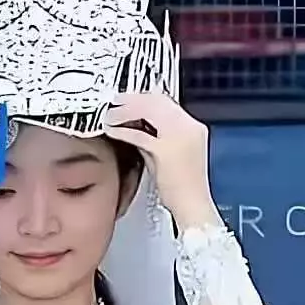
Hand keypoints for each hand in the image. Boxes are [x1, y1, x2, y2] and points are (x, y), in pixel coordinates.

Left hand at [101, 92, 211, 213]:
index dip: (145, 97)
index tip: (129, 98)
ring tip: (111, 115)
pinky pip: (140, 134)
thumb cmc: (184, 188)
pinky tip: (113, 130)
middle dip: (132, 99)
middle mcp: (190, 128)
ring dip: (126, 111)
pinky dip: (123, 130)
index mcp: (194, 128)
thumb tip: (136, 127)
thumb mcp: (170, 155)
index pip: (168, 101)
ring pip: (149, 111)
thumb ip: (155, 138)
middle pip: (158, 101)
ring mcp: (180, 137)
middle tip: (115, 102)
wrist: (194, 207)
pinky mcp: (167, 150)